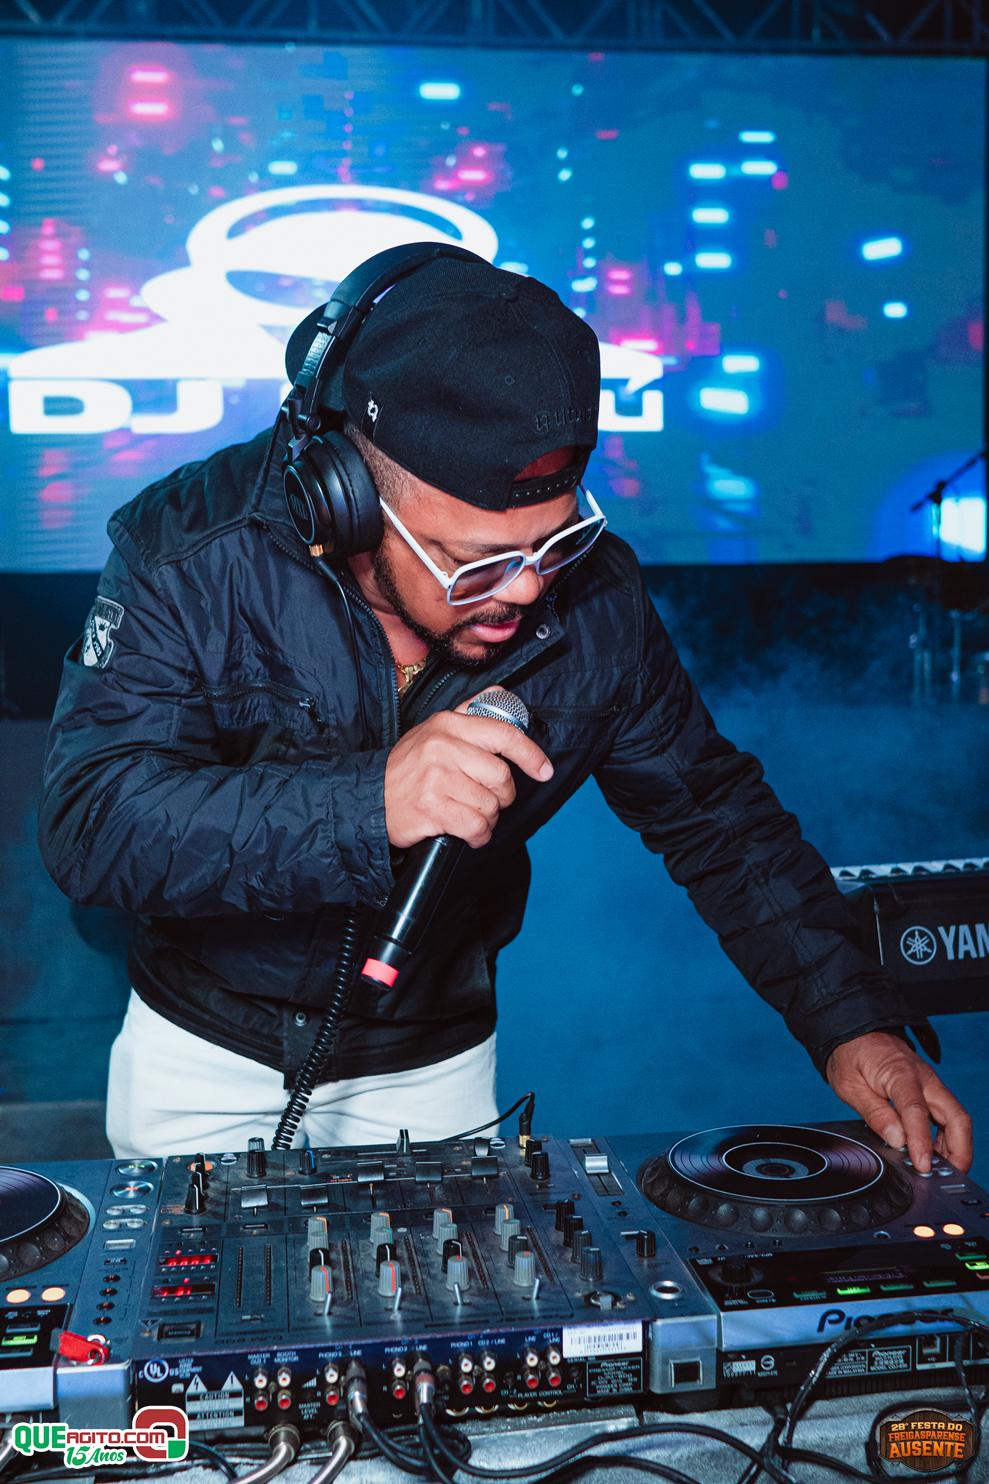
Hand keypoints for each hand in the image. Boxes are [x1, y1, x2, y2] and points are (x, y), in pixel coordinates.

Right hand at [384, 700, 553, 849]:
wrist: (368, 798)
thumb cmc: (406, 768)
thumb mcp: (432, 730)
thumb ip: (468, 712)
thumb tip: (500, 694)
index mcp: (448, 724)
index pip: (504, 735)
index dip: (531, 755)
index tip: (543, 770)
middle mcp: (443, 747)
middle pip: (501, 777)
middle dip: (502, 796)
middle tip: (487, 799)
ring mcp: (437, 779)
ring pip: (490, 805)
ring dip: (487, 818)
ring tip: (470, 815)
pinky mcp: (433, 808)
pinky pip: (475, 826)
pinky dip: (478, 835)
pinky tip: (469, 832)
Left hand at [825, 1032, 972, 1172]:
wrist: (857, 1033)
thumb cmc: (852, 1056)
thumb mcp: (850, 1085)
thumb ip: (874, 1112)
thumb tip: (896, 1140)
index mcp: (900, 1073)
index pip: (917, 1111)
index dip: (922, 1141)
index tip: (922, 1165)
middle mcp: (924, 1079)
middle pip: (956, 1116)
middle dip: (959, 1151)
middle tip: (947, 1177)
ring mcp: (930, 1084)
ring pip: (957, 1118)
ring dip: (955, 1147)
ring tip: (939, 1170)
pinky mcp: (930, 1091)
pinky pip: (948, 1116)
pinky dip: (947, 1138)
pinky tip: (933, 1153)